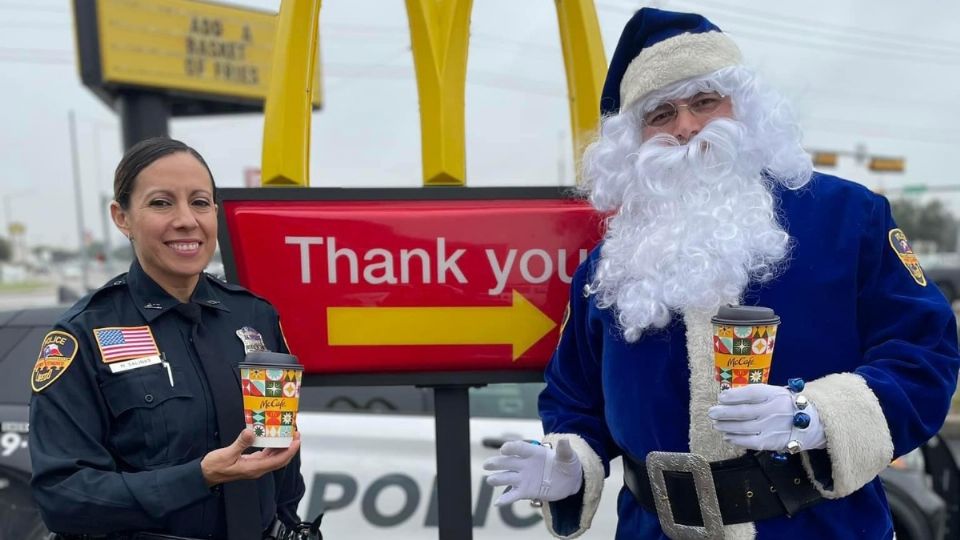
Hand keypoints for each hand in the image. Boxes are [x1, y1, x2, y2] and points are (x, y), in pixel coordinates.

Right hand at [201, 429, 300, 486]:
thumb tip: (251, 432)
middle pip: (280, 460)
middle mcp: (257, 469)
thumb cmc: (215, 466)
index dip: (290, 451)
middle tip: (296, 434)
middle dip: (290, 448)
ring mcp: (254, 467)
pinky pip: (266, 456)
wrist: (206, 474)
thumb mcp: (227, 453)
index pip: (278, 461)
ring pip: (274, 458)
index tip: (297, 441)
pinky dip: (272, 448)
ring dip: (282, 447)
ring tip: (288, 434)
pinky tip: (273, 438)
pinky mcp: (250, 463)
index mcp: (254, 468)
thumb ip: (240, 443)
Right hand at [483, 439, 582, 505]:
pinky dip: (505, 499)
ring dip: (497, 479)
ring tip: (490, 481)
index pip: (519, 448)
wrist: (570, 480)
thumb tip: (564, 440)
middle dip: (497, 462)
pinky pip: (513, 495)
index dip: (511, 447)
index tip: (504, 449)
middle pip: (508, 462)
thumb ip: (564, 450)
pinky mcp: (525, 491)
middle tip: (487, 465)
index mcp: (534, 452)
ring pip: (507, 477)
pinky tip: (497, 503)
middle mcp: (525, 464)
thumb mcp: (569, 456)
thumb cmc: (568, 464)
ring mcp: (524, 478)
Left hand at [708, 384, 825, 452]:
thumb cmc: (785, 405)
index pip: (750, 394)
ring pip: (744, 427)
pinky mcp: (772, 442)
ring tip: (716, 424)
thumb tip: (727, 396)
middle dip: (724, 412)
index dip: (733, 396)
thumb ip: (754, 394)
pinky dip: (736, 439)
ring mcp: (772, 427)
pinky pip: (750, 442)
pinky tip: (727, 436)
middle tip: (712, 412)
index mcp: (774, 394)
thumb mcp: (774, 393)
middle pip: (743, 412)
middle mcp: (773, 410)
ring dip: (726, 426)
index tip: (721, 397)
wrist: (811, 422)